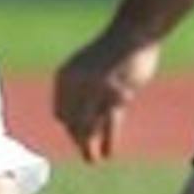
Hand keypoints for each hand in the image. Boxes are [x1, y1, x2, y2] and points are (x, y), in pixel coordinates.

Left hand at [53, 31, 160, 162]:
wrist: (132, 33)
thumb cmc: (110, 52)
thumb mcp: (87, 69)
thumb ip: (78, 93)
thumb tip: (69, 123)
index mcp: (64, 77)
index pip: (60, 113)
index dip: (69, 127)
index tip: (80, 136)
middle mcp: (76, 84)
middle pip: (72, 123)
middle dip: (79, 140)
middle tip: (86, 154)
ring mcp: (96, 90)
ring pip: (88, 126)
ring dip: (88, 147)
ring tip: (91, 161)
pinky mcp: (117, 94)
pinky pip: (110, 124)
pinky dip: (108, 142)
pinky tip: (108, 154)